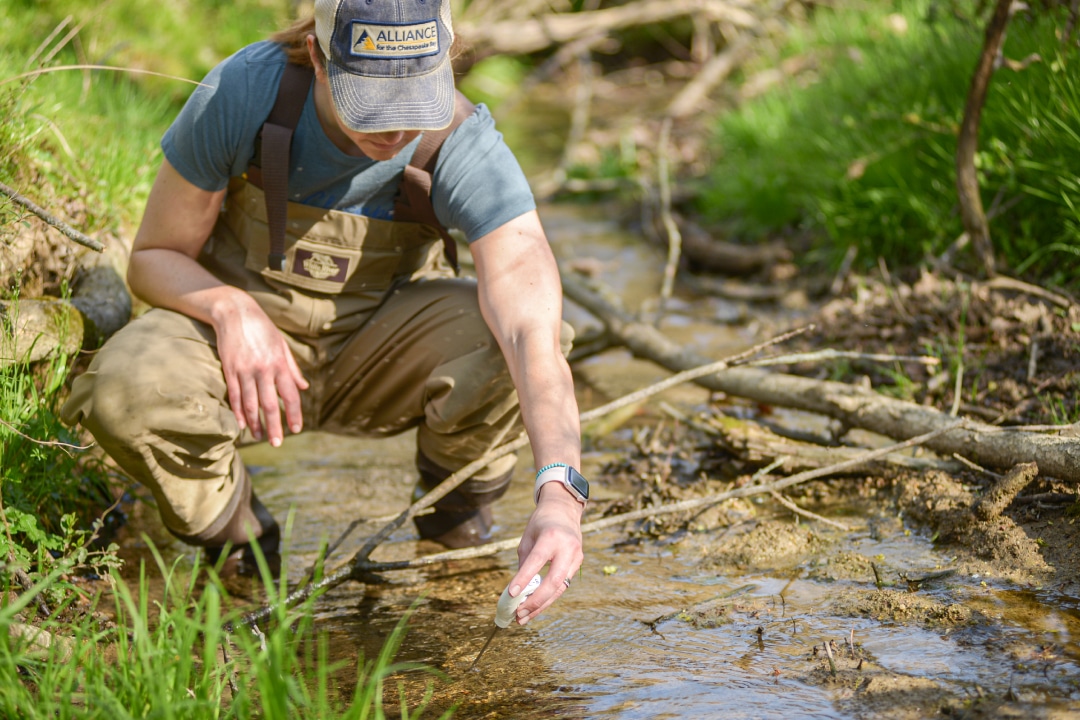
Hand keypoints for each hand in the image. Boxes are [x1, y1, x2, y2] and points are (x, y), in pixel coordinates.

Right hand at [213, 295, 308, 446]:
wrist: (235, 312)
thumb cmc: (262, 329)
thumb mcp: (282, 345)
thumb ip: (293, 368)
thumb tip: (304, 387)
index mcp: (279, 364)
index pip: (290, 395)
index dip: (294, 414)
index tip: (296, 430)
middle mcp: (264, 369)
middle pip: (270, 404)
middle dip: (274, 426)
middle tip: (277, 443)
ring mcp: (245, 370)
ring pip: (251, 403)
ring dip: (255, 423)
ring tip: (259, 437)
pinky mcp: (229, 369)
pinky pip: (235, 395)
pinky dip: (238, 411)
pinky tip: (242, 424)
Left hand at [508, 483, 583, 623]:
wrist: (564, 510)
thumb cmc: (541, 524)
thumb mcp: (528, 538)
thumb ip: (524, 563)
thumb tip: (517, 591)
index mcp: (551, 536)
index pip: (537, 561)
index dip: (524, 579)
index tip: (511, 594)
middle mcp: (567, 547)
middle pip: (554, 581)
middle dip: (536, 601)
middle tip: (518, 614)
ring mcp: (576, 557)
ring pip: (560, 588)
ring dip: (541, 605)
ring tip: (523, 617)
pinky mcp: (578, 564)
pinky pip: (562, 585)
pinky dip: (548, 597)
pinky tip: (535, 607)